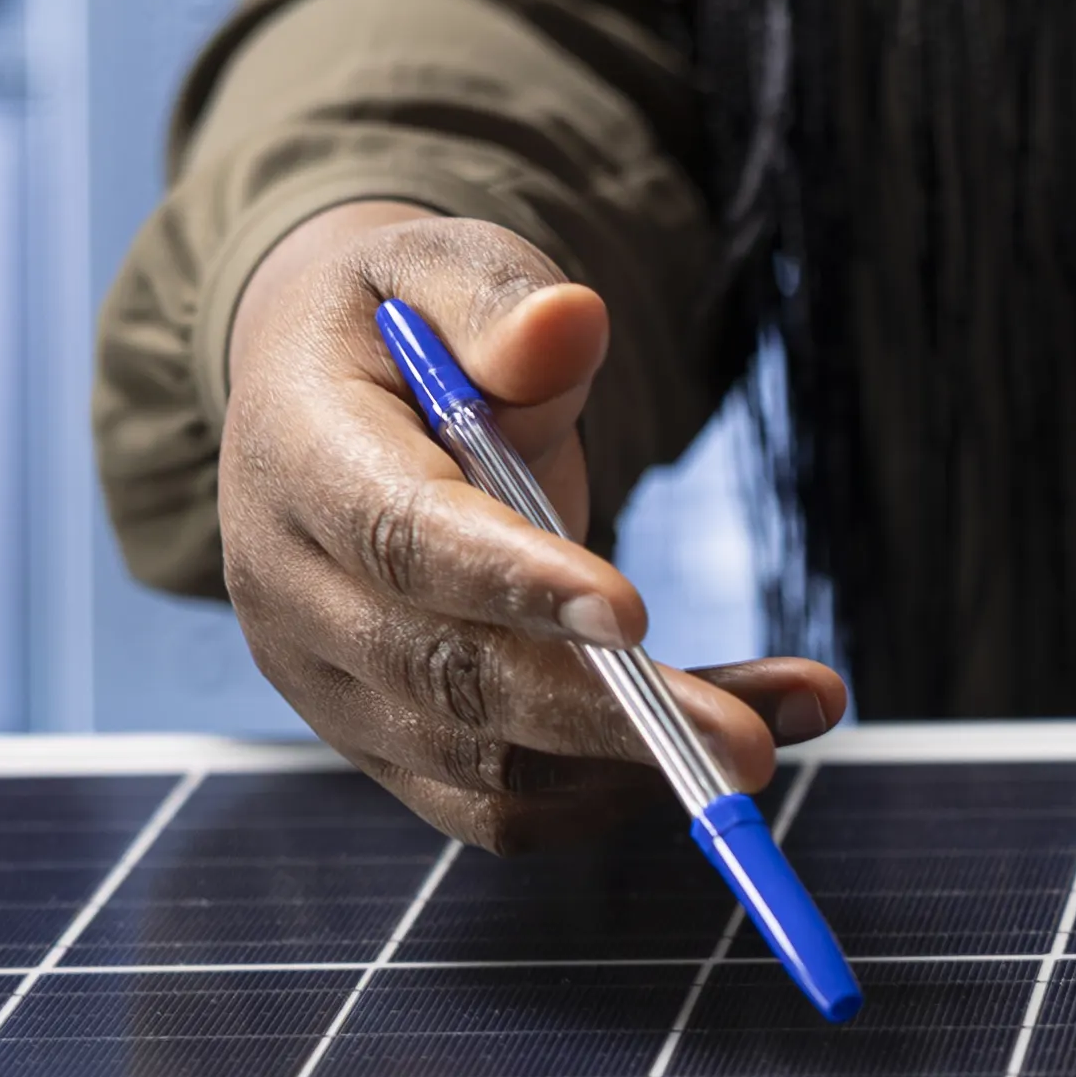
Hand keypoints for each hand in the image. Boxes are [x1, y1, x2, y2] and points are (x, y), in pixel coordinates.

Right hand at [217, 202, 843, 849]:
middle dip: (607, 714)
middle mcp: (292, 594)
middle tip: (747, 742)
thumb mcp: (444, 269)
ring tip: (784, 722)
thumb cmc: (407, 325)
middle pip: (449, 681)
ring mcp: (332, 687)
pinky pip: (502, 807)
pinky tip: (715, 739)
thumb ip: (501, 301)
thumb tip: (568, 325)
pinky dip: (614, 792)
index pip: (399, 539)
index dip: (513, 583)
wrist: (325, 396)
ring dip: (640, 762)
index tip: (634, 615)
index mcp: (297, 458)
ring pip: (489, 767)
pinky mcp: (385, 746)